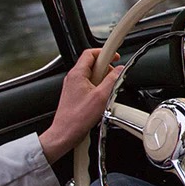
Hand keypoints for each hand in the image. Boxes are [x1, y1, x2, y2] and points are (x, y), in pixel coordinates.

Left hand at [38, 49, 122, 163]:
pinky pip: (89, 86)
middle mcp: (73, 78)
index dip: (105, 52)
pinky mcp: (76, 95)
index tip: (115, 55)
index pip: (90, 53)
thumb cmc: (77, 118)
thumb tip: (119, 70)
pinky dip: (98, 89)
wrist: (65, 133)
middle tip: (114, 76)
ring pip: (92, 75)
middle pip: (92, 64)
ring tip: (107, 91)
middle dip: (106, 69)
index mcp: (77, 74)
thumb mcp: (101, 97)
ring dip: (102, 80)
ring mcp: (74, 87)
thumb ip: (112, 80)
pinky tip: (102, 99)